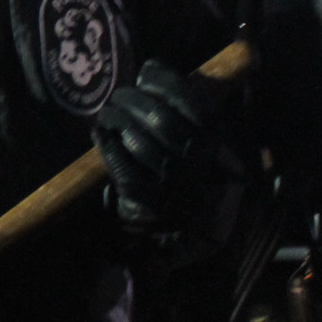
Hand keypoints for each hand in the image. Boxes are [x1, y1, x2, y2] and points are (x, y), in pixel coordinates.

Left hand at [92, 59, 225, 244]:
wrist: (182, 252)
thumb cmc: (194, 201)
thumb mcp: (212, 164)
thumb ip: (199, 125)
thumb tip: (162, 78)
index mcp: (222, 156)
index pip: (198, 109)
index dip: (171, 85)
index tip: (150, 68)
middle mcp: (201, 171)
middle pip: (163, 121)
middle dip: (136, 100)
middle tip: (120, 94)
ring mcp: (173, 189)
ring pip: (140, 141)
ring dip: (118, 118)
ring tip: (108, 111)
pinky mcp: (145, 204)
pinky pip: (121, 166)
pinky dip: (107, 144)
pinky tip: (100, 133)